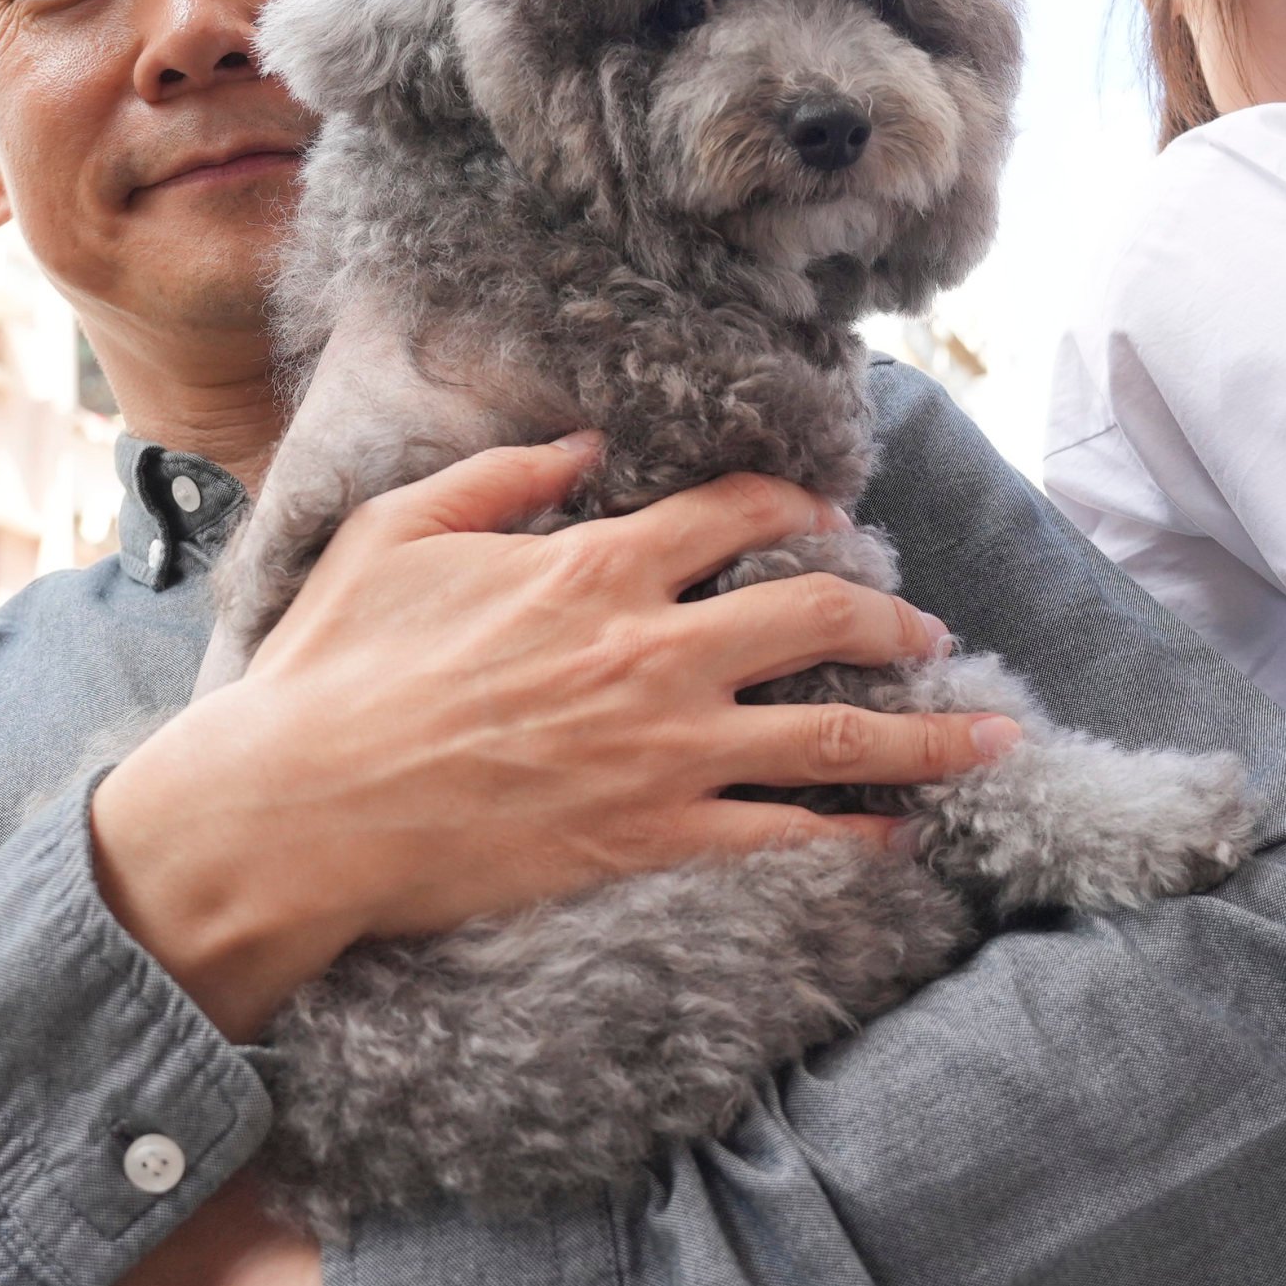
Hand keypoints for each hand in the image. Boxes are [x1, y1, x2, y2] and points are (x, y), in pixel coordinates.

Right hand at [92, 434, 1019, 1034]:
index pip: (736, 516)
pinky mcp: (650, 841)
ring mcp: (662, 754)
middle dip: (895, 621)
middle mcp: (651, 653)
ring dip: (927, 734)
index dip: (797, 508)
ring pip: (835, 736)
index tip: (830, 518)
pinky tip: (901, 840)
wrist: (296, 811)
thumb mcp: (398, 535)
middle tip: (932, 632)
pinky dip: (855, 837)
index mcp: (594, 568)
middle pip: (818, 619)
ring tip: (988, 735)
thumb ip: (501, 481)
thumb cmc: (333, 671)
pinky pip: (784, 837)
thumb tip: (584, 445)